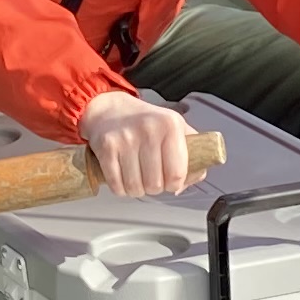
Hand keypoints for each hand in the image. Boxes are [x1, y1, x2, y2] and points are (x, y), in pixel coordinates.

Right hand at [78, 90, 204, 197]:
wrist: (110, 109)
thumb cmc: (145, 122)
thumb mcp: (175, 127)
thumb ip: (193, 152)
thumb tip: (193, 178)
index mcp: (170, 125)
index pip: (177, 173)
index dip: (175, 184)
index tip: (170, 181)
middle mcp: (148, 130)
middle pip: (155, 184)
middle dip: (154, 187)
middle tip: (151, 177)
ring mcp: (125, 139)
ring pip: (135, 188)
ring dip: (137, 189)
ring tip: (137, 177)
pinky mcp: (107, 148)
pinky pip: (116, 186)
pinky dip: (120, 188)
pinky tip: (123, 177)